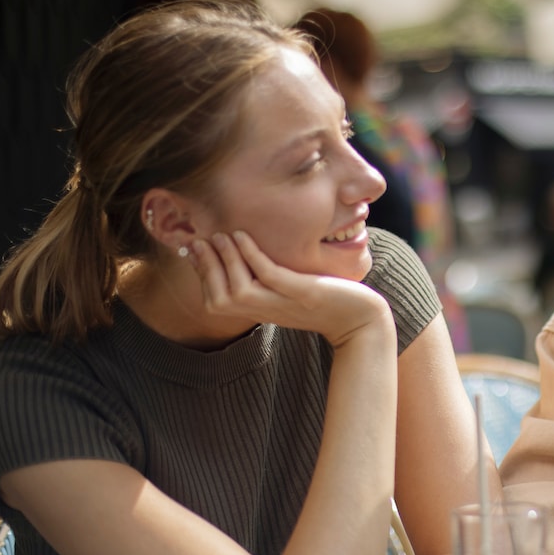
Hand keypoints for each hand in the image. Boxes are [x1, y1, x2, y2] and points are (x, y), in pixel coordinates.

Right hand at [189, 230, 392, 348]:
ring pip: (237, 290)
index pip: (215, 299)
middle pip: (219, 298)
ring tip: (221, 235)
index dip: (201, 274)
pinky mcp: (303, 294)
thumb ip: (265, 280)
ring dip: (224, 260)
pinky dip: (251, 256)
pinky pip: (269, 276)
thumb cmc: (326, 301)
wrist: (361, 319)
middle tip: (201, 239)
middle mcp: (266, 311)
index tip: (192, 247)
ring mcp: (283, 304)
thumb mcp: (288, 291)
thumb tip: (242, 255)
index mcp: (259, 311)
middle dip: (206, 267)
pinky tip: (243, 236)